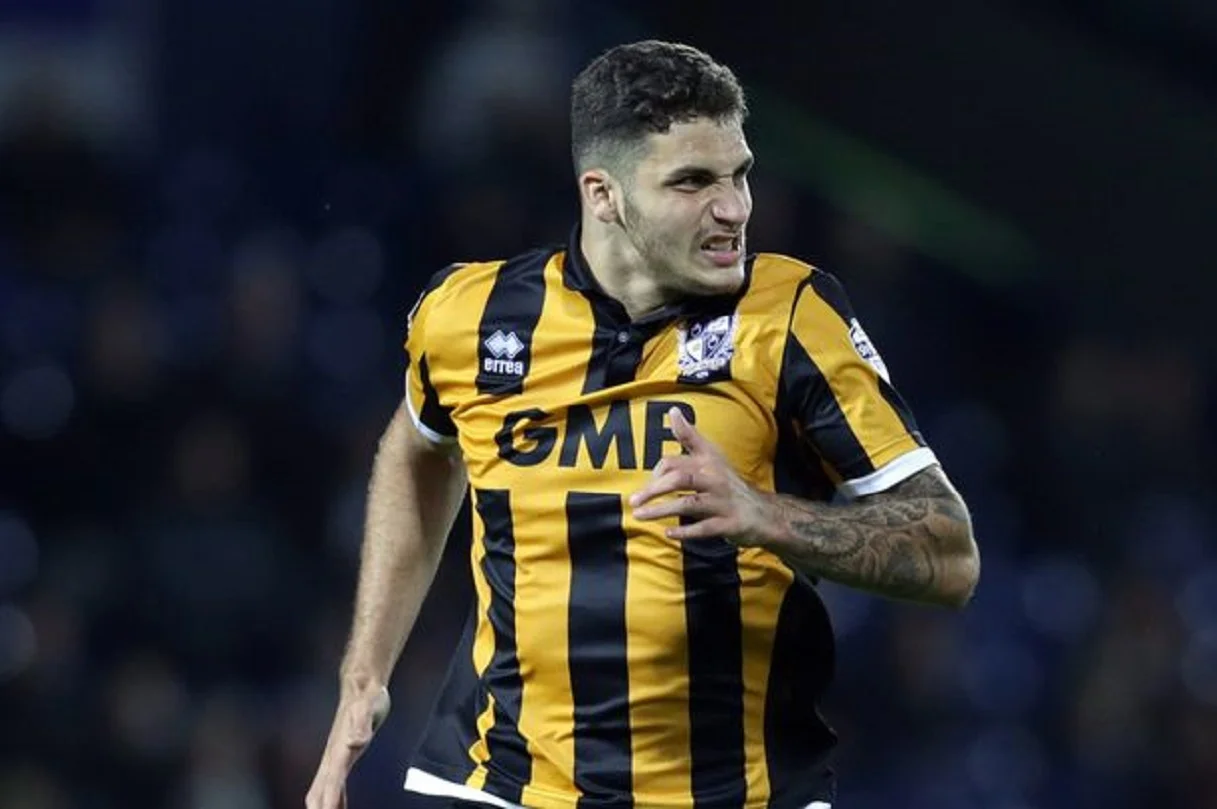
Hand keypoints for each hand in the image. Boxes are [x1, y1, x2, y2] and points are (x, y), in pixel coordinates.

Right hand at [306, 683, 390, 808]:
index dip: (329, 801)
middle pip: (319, 793)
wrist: (361, 683)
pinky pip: (335, 786)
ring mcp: (335, 757)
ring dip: (324, 808)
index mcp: (339, 748)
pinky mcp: (343, 756)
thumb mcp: (369, 704)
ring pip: (322, 792)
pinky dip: (335, 802)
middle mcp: (333, 755)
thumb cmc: (367, 694)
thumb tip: (355, 741)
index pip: (331, 781)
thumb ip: (362, 722)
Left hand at [628, 407, 770, 545]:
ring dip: (662, 510)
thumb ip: (690, 436)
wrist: (764, 512)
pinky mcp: (730, 523)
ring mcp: (723, 502)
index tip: (648, 481)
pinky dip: (686, 531)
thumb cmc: (728, 483)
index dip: (657, 471)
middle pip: (680, 479)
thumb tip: (673, 411)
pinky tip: (668, 533)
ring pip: (690, 504)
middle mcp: (715, 478)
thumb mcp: (711, 457)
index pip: (675, 461)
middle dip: (654, 489)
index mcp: (708, 461)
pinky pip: (705, 528)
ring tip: (640, 516)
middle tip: (633, 501)